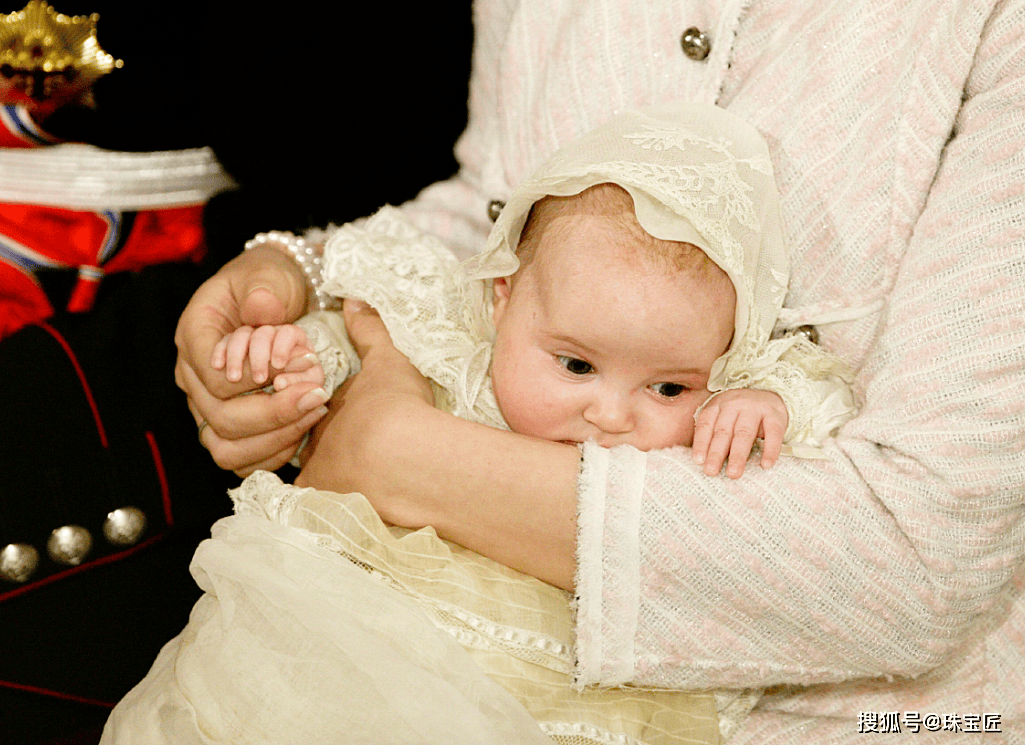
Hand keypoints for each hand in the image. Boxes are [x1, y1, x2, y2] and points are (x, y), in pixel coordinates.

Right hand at [175, 245, 328, 474]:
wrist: (274, 292)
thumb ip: (264, 288)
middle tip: (316, 395)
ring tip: (313, 412)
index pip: (214, 380)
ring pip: (227, 448)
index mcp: (195, 336)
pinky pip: (243, 457)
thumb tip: (263, 310)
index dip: (253, 382)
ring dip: (274, 439)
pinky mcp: (228, 424)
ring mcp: (208, 404)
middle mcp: (195, 376)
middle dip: (274, 413)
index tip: (293, 370)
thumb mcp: (268, 272)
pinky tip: (304, 430)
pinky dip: (274, 452)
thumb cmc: (269, 280)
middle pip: (221, 419)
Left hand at [297, 298, 579, 589]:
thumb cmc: (396, 408)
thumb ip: (369, 331)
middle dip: (321, 458)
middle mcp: (312, 451)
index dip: (318, 420)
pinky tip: (359, 516)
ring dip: (329, 489)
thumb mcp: (387, 361)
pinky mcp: (330, 516)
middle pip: (308, 456)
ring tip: (357, 490)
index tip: (339, 423)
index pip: (306, 419)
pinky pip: (322, 519)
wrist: (406, 458)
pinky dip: (336, 517)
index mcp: (320, 414)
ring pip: (313, 490)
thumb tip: (353, 298)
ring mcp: (318, 486)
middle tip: (348, 459)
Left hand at [691, 389, 788, 478]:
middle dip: (716, 454)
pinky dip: (770, 450)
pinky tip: (766, 465)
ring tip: (733, 473)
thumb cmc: (740, 414)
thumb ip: (714, 434)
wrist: (770, 395)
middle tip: (711, 472)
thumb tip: (704, 462)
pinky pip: (773, 434)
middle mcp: (735, 404)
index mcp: (718, 405)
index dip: (701, 443)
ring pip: (744, 434)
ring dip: (738, 455)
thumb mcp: (723, 417)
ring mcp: (755, 408)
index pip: (706, 424)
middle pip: (723, 431)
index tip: (698, 462)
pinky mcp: (775, 414)